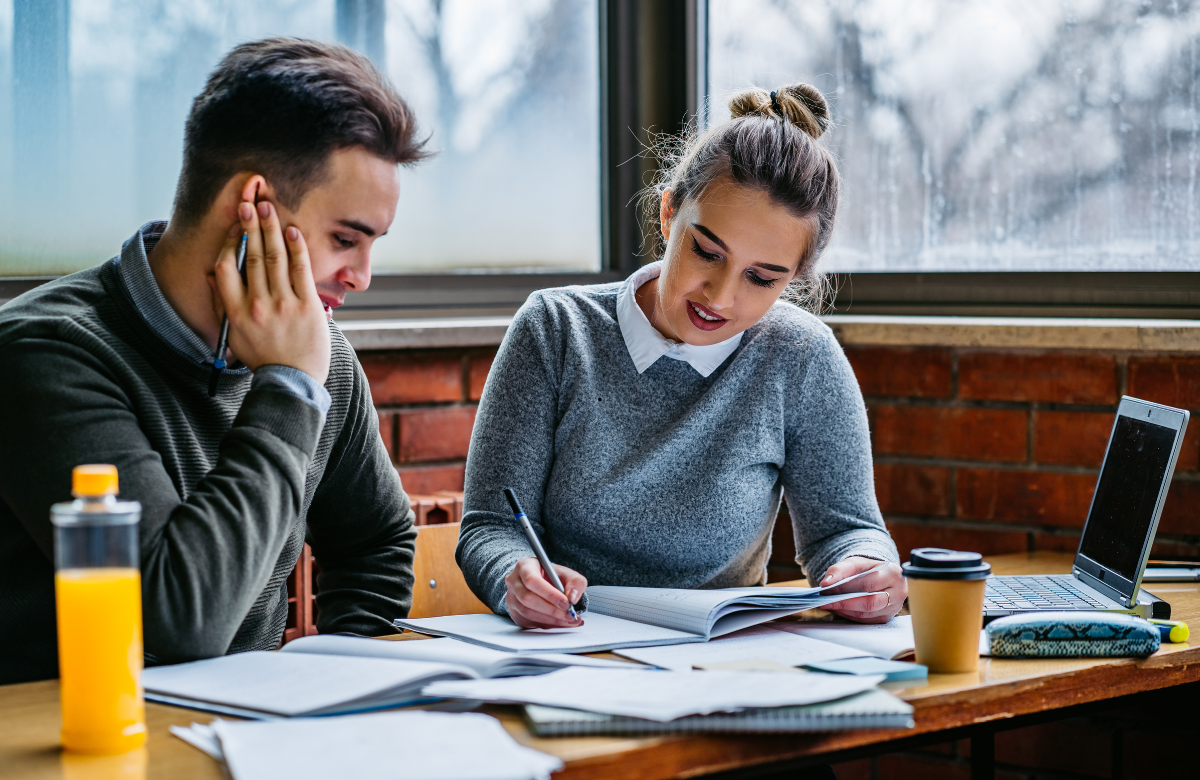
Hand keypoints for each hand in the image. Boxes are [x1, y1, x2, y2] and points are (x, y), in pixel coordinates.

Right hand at [211, 200, 330, 384]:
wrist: (293, 382)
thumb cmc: (264, 358)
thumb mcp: (234, 335)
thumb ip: (223, 304)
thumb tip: (213, 273)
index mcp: (236, 312)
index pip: (225, 268)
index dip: (230, 243)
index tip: (235, 226)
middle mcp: (257, 305)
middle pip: (250, 257)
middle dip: (249, 226)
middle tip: (248, 200)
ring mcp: (283, 305)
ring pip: (274, 259)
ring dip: (270, 229)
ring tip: (267, 206)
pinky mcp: (307, 306)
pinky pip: (300, 271)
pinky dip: (296, 248)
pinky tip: (291, 230)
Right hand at [505, 558, 586, 628]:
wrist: (541, 583)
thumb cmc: (553, 577)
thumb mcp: (567, 574)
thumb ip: (575, 583)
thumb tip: (572, 598)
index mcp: (525, 566)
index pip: (532, 580)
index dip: (549, 594)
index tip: (566, 603)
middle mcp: (514, 582)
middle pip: (528, 598)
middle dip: (552, 609)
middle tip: (570, 615)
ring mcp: (511, 598)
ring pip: (528, 612)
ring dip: (550, 619)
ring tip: (569, 620)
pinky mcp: (514, 613)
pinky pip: (528, 622)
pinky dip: (546, 625)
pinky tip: (560, 623)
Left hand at [819, 556, 905, 623]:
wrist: (879, 575)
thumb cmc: (867, 569)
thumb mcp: (854, 563)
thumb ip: (839, 570)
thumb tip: (826, 583)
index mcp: (893, 573)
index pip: (867, 583)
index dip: (845, 587)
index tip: (826, 589)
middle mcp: (899, 592)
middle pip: (869, 602)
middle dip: (844, 603)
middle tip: (825, 601)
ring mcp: (895, 607)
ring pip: (866, 614)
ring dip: (845, 610)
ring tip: (829, 604)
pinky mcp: (887, 617)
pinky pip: (866, 620)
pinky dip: (850, 615)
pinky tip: (839, 609)